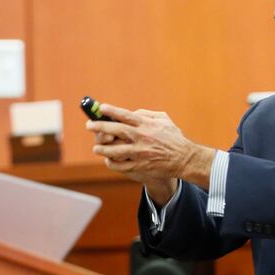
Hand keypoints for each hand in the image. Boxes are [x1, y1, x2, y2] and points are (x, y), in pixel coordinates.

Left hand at [86, 104, 214, 202]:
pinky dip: (112, 163)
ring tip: (96, 148)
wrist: (184, 159)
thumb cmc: (174, 138)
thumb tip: (131, 112)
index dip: (111, 111)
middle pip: (115, 130)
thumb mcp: (164, 120)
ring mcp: (140, 153)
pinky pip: (120, 165)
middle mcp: (141, 137)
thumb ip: (147, 114)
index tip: (100, 108)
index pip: (125, 115)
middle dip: (99, 127)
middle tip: (89, 125)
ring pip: (114, 150)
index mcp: (147, 125)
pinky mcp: (140, 166)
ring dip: (102, 148)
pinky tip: (108, 159)